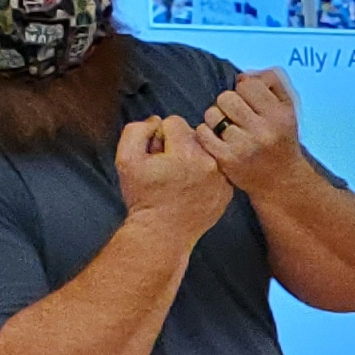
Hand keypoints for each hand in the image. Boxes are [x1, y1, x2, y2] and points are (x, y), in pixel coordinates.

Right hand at [116, 115, 232, 240]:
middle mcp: (210, 162)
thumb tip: (157, 122)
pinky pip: (217, 168)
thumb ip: (137, 131)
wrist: (162, 233)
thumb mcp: (126, 159)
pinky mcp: (228, 190)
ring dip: (192, 157)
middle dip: (177, 145)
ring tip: (179, 177)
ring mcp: (223, 177)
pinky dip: (205, 172)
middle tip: (167, 167)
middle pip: (193, 134)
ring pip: (206, 150)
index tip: (156, 154)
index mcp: (186, 152)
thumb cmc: (143, 197)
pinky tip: (191, 186)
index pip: (174, 121)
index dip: (159, 136)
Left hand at [200, 69, 308, 192]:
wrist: (282, 180)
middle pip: (226, 97)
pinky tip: (219, 139)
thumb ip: (272, 82)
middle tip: (236, 115)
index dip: (245, 90)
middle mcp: (263, 130)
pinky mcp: (227, 159)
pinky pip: (203, 133)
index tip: (250, 102)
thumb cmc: (281, 138)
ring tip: (228, 128)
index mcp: (280, 115)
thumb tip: (243, 76)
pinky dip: (207, 133)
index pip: (248, 85)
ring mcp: (244, 146)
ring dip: (216, 118)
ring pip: (212, 114)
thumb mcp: (288, 108)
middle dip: (228, 104)